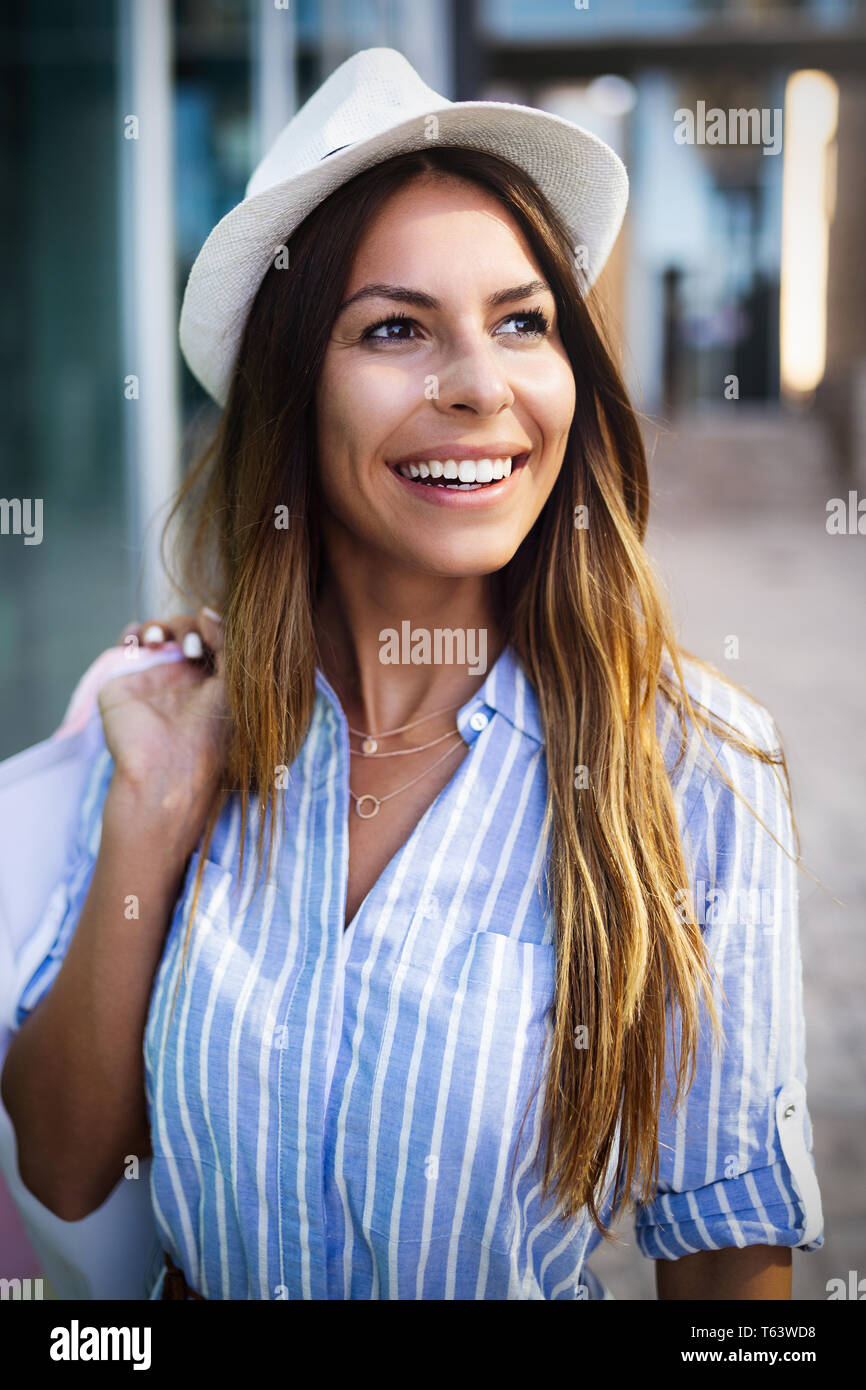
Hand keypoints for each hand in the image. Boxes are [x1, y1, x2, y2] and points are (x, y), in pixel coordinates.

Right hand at [99, 608, 230, 856]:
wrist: (169, 769)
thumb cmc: (210, 734)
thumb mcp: (232, 684)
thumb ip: (226, 643)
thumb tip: (208, 611)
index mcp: (211, 679)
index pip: (210, 636)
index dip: (211, 628)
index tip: (212, 634)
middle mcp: (181, 676)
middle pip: (183, 628)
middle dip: (187, 628)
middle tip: (192, 649)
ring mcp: (151, 677)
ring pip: (156, 631)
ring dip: (161, 625)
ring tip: (163, 641)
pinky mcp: (122, 682)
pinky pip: (126, 644)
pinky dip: (134, 631)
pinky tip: (143, 637)